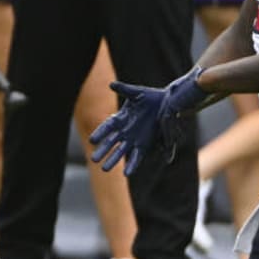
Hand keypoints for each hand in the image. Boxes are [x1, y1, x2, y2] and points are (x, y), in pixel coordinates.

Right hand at [89, 68, 211, 176]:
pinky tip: (127, 173)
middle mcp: (125, 131)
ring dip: (113, 160)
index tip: (92, 140)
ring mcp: (134, 139)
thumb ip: (124, 89)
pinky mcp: (144, 145)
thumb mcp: (136, 93)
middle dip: (103, 151)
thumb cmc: (149, 97)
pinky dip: (132, 164)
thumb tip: (111, 85)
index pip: (107, 127)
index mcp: (121, 118)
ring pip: (121, 151)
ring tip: (105, 169)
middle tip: (94, 159)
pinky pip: (137, 156)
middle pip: (111, 142)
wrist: (166, 104)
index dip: (100, 133)